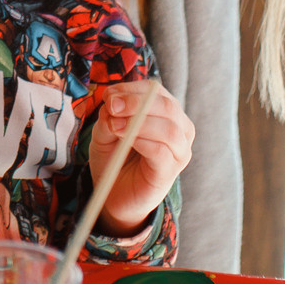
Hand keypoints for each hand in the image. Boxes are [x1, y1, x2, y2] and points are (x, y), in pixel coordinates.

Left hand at [90, 82, 193, 234]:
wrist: (115, 194)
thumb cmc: (114, 157)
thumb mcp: (105, 131)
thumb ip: (109, 116)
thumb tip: (113, 104)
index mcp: (165, 111)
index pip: (155, 90)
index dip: (131, 89)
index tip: (108, 95)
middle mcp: (179, 128)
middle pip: (167, 105)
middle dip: (135, 103)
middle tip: (111, 107)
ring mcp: (179, 150)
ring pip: (169, 128)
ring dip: (138, 123)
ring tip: (114, 127)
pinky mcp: (171, 171)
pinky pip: (162, 152)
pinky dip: (142, 142)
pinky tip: (126, 142)